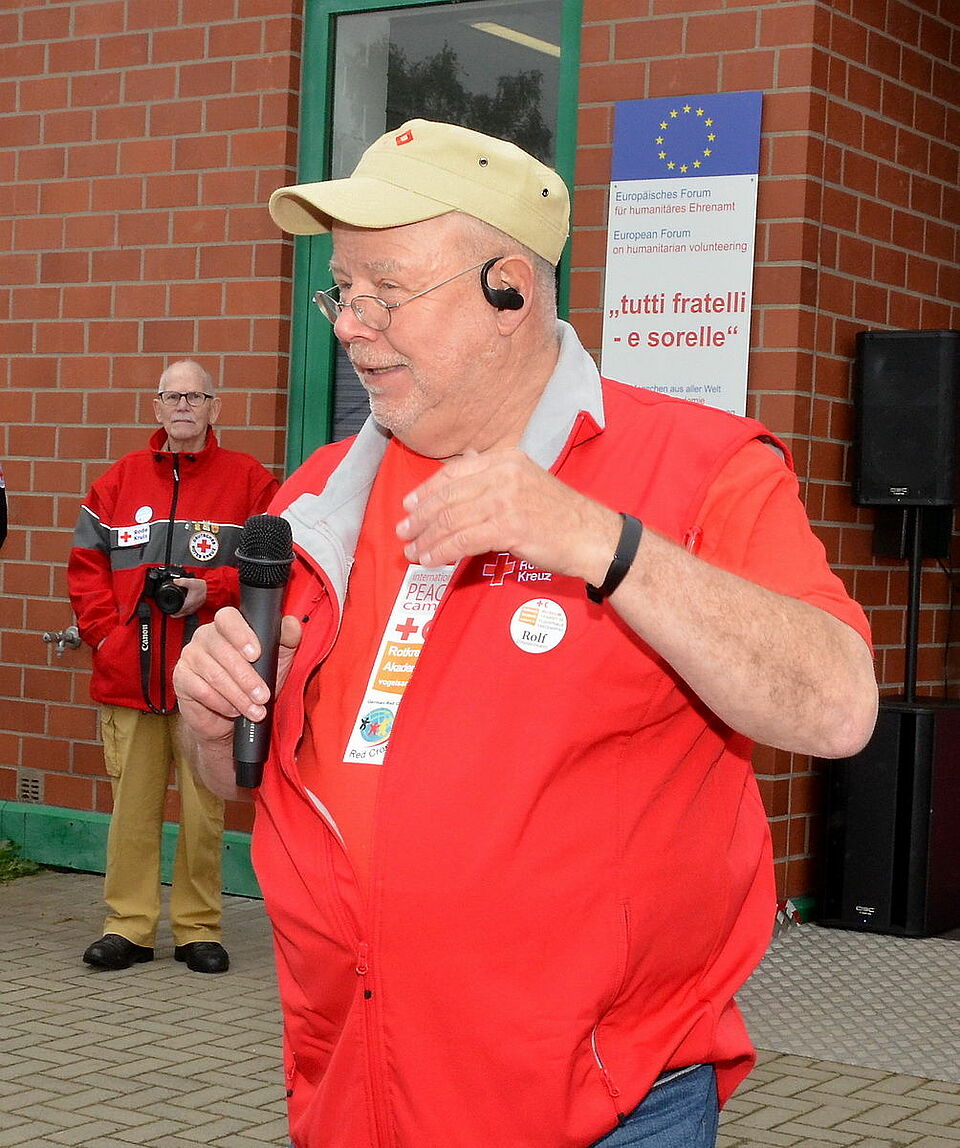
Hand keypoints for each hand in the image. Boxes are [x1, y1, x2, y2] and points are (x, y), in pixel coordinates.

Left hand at [171, 576, 206, 617]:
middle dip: (175, 614)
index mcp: (188, 603)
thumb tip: (174, 581)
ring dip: (180, 613)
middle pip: (181, 614)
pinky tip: (185, 608)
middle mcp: (191, 607)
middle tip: (170, 613)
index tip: (167, 610)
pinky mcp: (198, 607)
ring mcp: (195, 608)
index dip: (172, 611)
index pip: (178, 610)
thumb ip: (182, 581)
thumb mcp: (191, 582)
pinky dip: (186, 611)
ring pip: (185, 614)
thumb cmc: (203, 587)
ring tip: (176, 612)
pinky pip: (190, 611)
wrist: (212, 589)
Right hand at [173, 606, 301, 746]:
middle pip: (222, 650)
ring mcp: (190, 657)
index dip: (241, 634)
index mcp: (227, 627)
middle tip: (262, 695)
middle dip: (246, 677)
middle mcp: (205, 637)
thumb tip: (292, 624)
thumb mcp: (277, 661)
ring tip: (254, 709)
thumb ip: (286, 639)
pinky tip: (233, 710)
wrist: (230, 718)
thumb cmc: (253, 683)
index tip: (256, 654)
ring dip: (237, 694)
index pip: (228, 618)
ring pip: (213, 673)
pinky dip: (221, 702)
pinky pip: (200, 689)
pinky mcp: (181, 679)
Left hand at [395, 448, 621, 586]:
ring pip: (451, 519)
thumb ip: (494, 475)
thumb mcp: (526, 481)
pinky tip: (432, 560)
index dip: (427, 490)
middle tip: (403, 532)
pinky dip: (442, 551)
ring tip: (412, 552)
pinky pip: (463, 539)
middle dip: (419, 517)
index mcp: (505, 460)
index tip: (410, 505)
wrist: (591, 536)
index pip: (453, 472)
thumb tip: (461, 468)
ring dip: (426, 538)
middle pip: (447, 496)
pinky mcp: (508, 527)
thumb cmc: (560, 515)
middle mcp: (503, 474)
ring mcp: (505, 500)